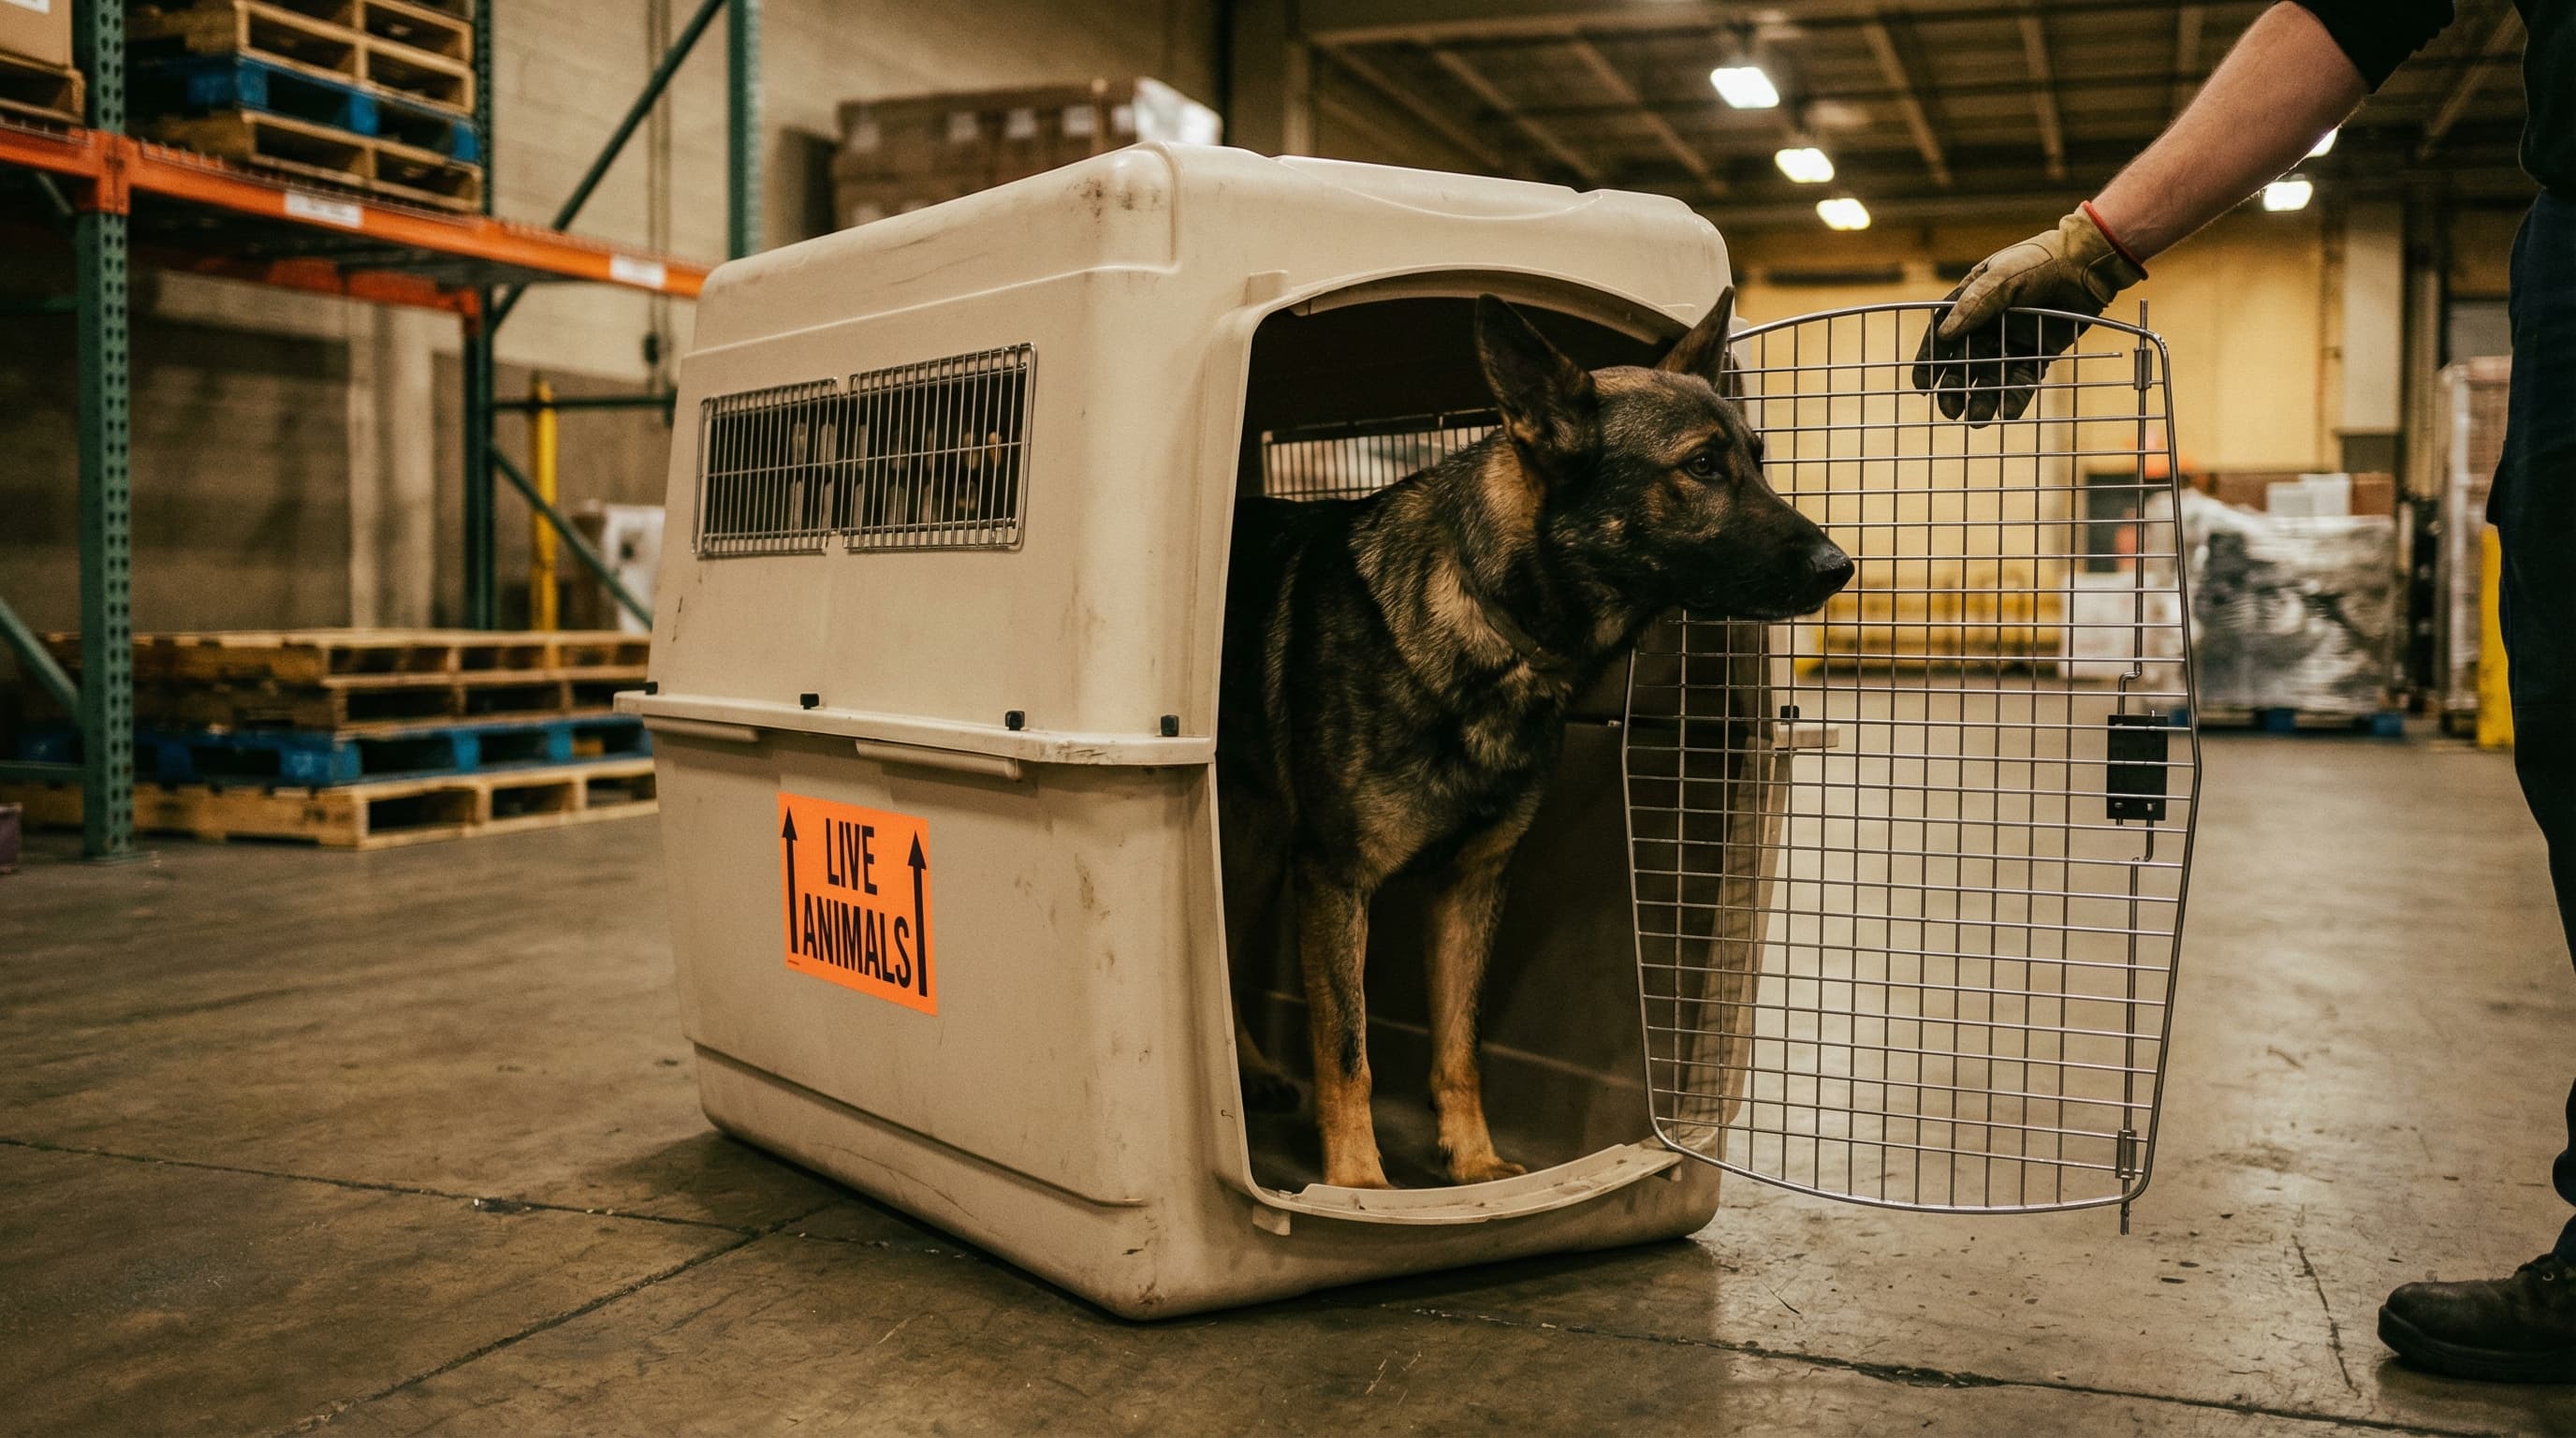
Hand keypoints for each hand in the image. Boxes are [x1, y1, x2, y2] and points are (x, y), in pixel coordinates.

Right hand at [1910, 206, 2146, 424]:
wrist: (2086, 263)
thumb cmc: (2039, 261)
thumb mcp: (2001, 276)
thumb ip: (1974, 304)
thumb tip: (1943, 335)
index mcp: (1971, 304)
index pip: (1943, 337)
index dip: (1930, 361)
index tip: (1923, 385)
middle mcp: (1988, 326)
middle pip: (1964, 363)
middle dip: (1955, 389)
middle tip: (1950, 411)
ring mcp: (2013, 340)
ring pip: (1991, 376)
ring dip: (1982, 398)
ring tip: (1978, 419)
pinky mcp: (2038, 353)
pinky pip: (2022, 379)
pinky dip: (2014, 397)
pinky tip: (2007, 413)